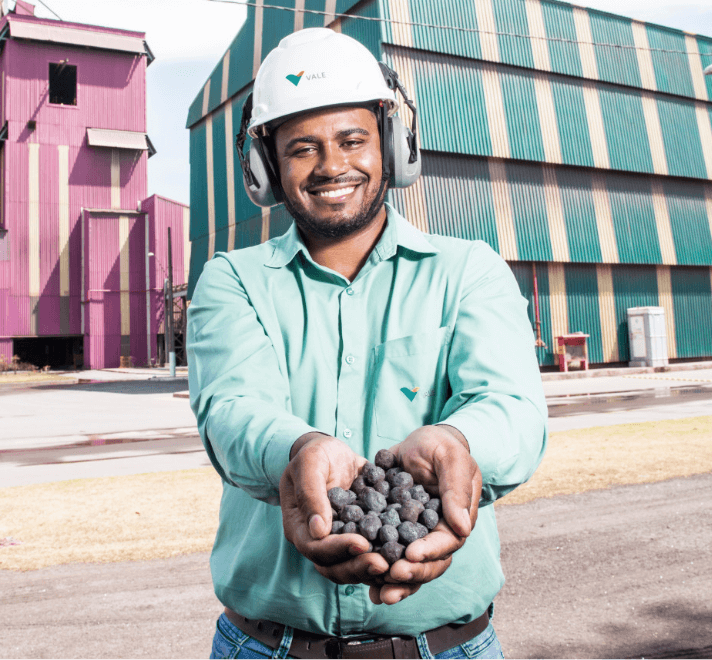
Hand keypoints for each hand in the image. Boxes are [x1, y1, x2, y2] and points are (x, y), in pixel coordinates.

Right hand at [279, 433, 390, 584]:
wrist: (332, 451)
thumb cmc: (315, 454)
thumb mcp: (309, 463)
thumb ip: (311, 493)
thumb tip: (319, 530)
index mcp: (299, 527)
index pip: (316, 548)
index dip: (338, 549)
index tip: (362, 543)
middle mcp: (318, 540)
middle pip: (334, 566)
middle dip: (359, 566)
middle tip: (384, 564)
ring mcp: (339, 540)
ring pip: (353, 564)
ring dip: (373, 566)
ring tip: (395, 563)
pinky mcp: (359, 535)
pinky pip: (370, 550)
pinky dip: (385, 554)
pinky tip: (405, 551)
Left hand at [369, 425, 481, 605]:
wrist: (418, 443)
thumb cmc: (440, 446)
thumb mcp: (450, 458)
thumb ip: (455, 489)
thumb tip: (463, 527)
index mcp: (456, 519)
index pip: (447, 542)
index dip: (430, 551)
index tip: (411, 554)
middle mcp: (437, 533)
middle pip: (429, 563)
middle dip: (411, 573)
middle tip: (391, 576)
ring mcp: (416, 536)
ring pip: (410, 567)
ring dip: (395, 583)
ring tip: (378, 593)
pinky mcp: (394, 532)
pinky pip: (388, 555)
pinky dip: (378, 570)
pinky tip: (364, 582)